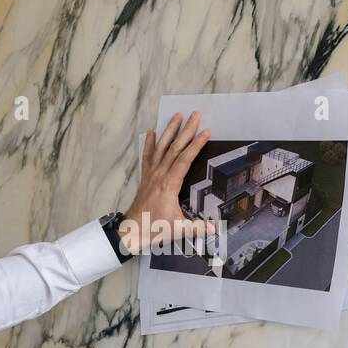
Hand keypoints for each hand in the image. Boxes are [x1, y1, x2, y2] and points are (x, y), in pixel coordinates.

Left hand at [120, 111, 215, 253]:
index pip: (184, 160)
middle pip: (174, 148)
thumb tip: (215, 230)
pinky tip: (152, 132)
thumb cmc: (155, 229)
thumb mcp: (179, 230)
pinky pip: (148, 156)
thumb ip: (198, 228)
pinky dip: (150, 143)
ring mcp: (151, 175)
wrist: (132, 231)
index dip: (195, 145)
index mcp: (169, 185)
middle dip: (186, 130)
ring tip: (177, 115)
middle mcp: (159, 176)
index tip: (205, 132)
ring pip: (161, 148)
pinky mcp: (145, 178)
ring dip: (169, 131)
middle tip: (195, 115)